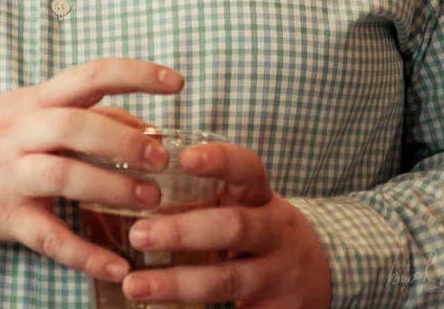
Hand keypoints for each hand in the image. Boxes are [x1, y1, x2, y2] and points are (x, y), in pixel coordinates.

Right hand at [0, 58, 184, 280]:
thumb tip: (145, 124)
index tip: (176, 81)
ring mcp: (13, 175)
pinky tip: (120, 266)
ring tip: (150, 200)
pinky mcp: (8, 217)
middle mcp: (23, 133)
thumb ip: (87, 113)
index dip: (135, 74)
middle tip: (161, 159)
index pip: (89, 75)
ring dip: (111, 186)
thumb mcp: (31, 110)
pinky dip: (86, 255)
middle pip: (73, 126)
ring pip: (62, 176)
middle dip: (123, 141)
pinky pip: (49, 237)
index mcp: (36, 101)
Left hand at [121, 141, 330, 308]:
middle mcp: (274, 232)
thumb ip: (196, 196)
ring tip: (134, 286)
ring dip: (177, 284)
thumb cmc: (254, 228)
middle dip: (183, 231)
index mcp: (260, 197)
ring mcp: (279, 275)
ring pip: (228, 279)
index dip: (219, 160)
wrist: (320, 273)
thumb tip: (123, 186)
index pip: (247, 169)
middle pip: (233, 227)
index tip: (183, 157)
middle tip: (138, 235)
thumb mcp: (239, 205)